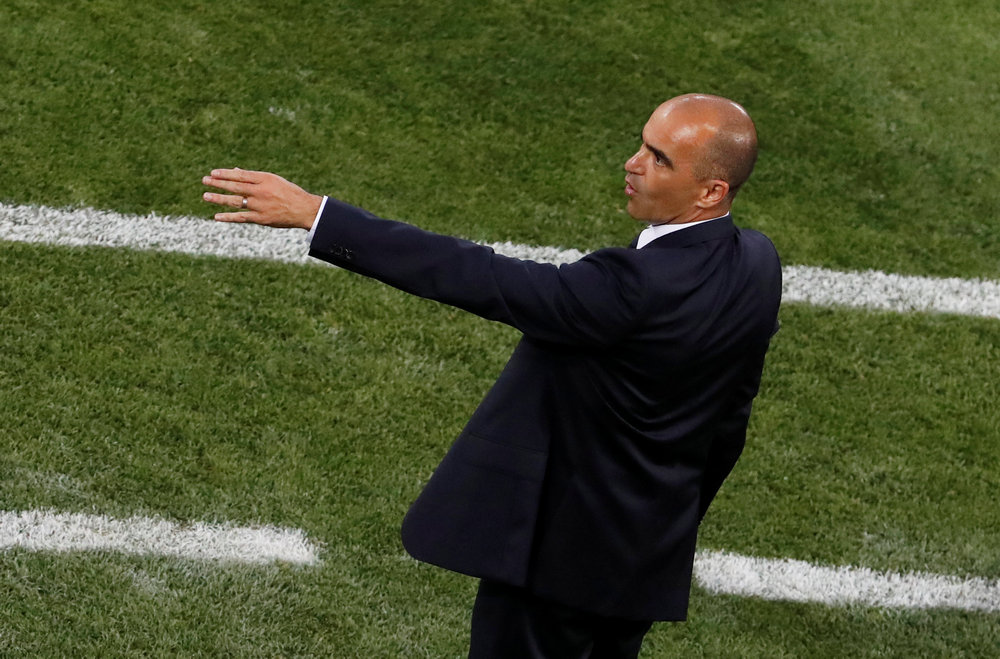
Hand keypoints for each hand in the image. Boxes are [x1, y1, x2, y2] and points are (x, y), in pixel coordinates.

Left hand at [202, 168, 322, 229]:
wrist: (304, 210)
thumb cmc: (289, 193)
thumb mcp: (274, 180)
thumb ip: (254, 177)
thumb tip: (235, 171)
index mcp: (265, 179)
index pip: (240, 175)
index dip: (225, 174)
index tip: (213, 173)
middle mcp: (261, 191)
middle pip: (235, 186)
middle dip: (218, 183)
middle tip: (205, 180)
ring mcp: (260, 205)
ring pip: (235, 201)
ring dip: (219, 198)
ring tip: (206, 196)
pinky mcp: (261, 218)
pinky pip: (241, 217)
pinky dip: (228, 217)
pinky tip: (217, 216)